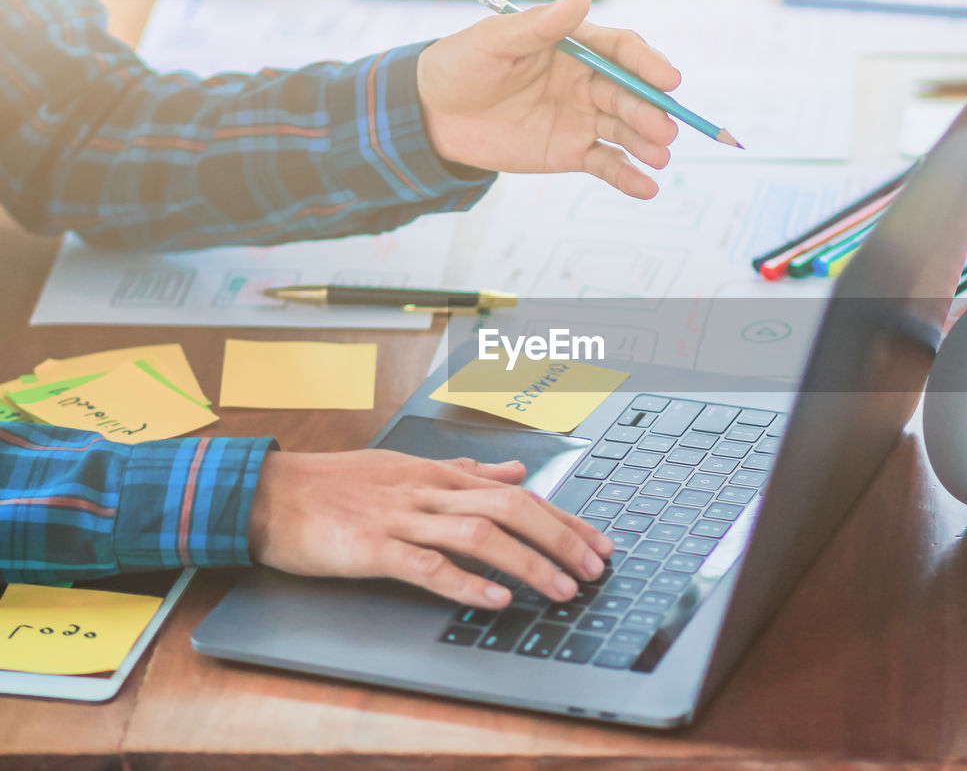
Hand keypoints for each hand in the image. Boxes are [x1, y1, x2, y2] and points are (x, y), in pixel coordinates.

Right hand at [248, 449, 614, 607]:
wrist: (267, 494)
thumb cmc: (336, 485)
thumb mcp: (405, 469)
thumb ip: (464, 472)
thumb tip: (517, 471)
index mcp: (437, 475)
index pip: (516, 494)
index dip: (563, 519)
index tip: (598, 543)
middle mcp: (426, 491)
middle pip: (509, 509)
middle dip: (559, 539)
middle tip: (594, 570)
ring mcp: (399, 517)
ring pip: (477, 534)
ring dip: (527, 563)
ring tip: (562, 589)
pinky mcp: (370, 547)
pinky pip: (425, 564)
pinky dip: (464, 581)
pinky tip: (495, 598)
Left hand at [417, 0, 681, 199]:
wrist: (434, 116)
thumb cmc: (462, 66)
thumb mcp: (494, 42)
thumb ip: (539, 27)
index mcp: (573, 47)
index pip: (621, 51)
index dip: (647, 64)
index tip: (668, 79)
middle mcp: (585, 82)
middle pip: (628, 94)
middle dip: (649, 110)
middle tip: (663, 129)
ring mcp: (581, 119)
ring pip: (624, 130)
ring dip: (646, 143)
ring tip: (660, 158)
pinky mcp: (571, 152)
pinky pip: (606, 164)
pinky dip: (628, 177)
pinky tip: (646, 188)